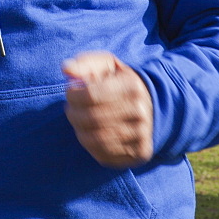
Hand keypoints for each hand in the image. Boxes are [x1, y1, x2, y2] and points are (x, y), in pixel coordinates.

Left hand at [63, 50, 153, 169]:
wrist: (151, 103)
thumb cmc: (120, 82)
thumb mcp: (106, 65)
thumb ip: (85, 63)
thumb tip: (67, 70)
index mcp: (132, 86)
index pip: (91, 95)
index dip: (73, 95)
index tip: (69, 92)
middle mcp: (140, 112)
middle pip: (92, 118)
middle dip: (73, 114)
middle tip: (69, 108)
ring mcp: (142, 135)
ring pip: (96, 139)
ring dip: (79, 130)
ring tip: (77, 121)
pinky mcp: (140, 153)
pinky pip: (105, 155)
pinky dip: (89, 146)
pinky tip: (89, 134)